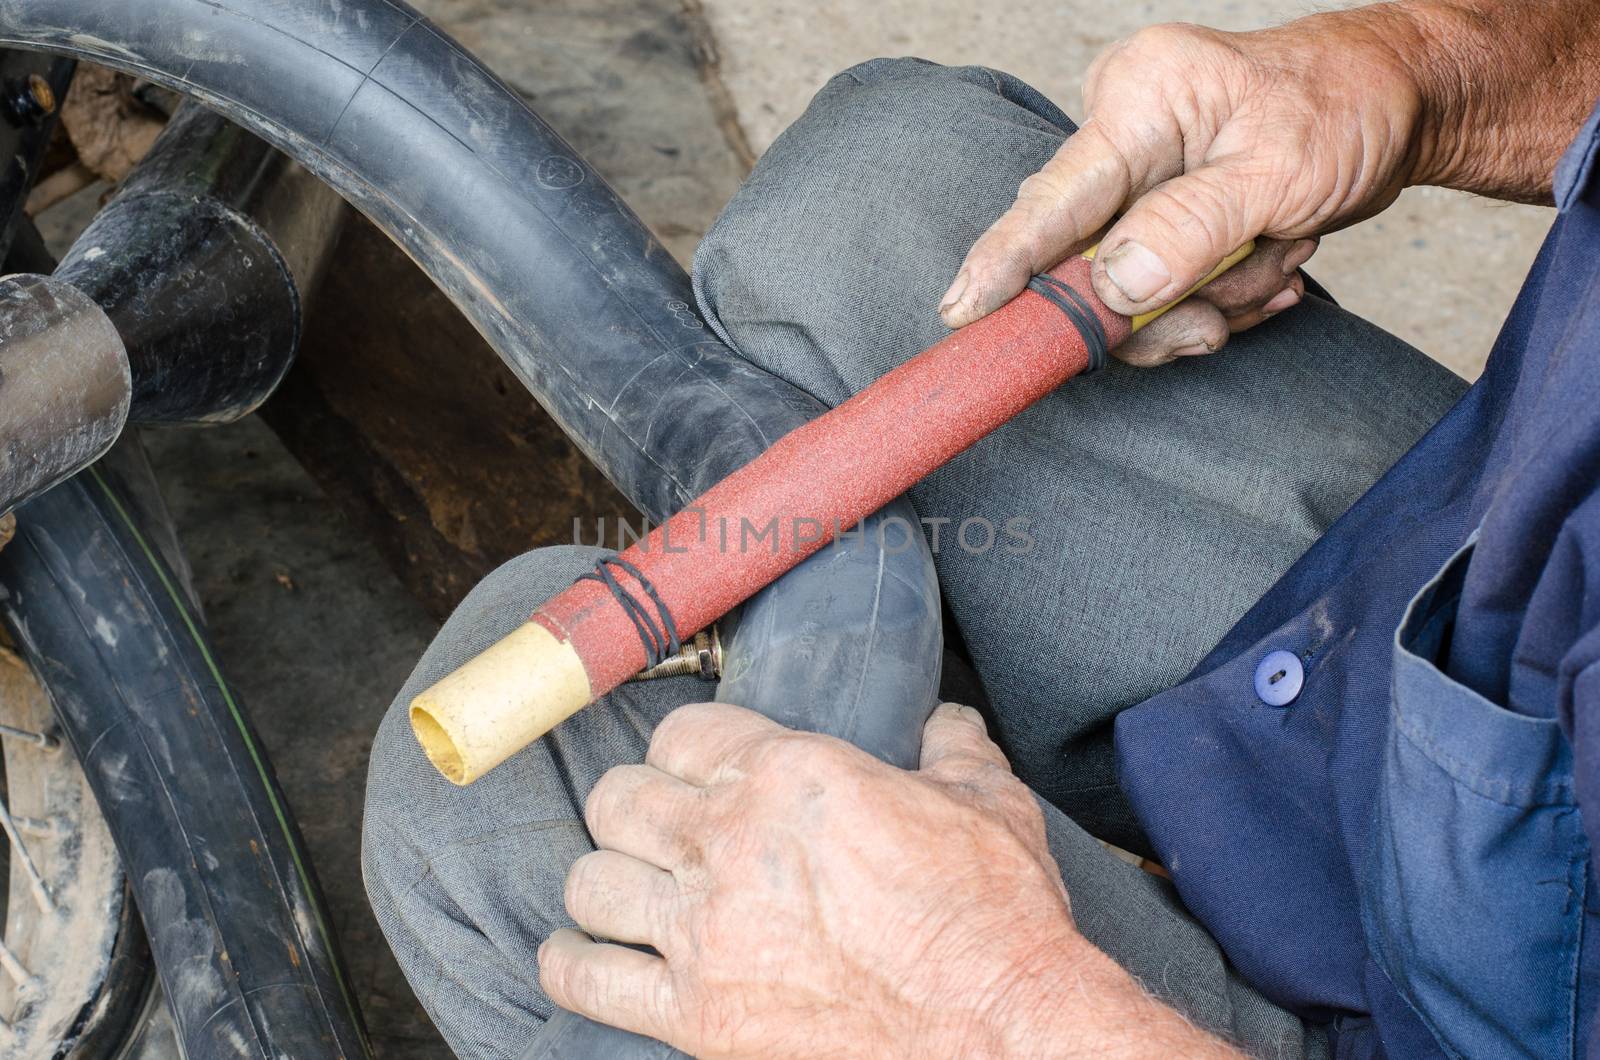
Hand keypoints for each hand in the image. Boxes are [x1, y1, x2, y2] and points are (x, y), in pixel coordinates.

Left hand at [540, 702, 1235, 1057]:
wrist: (1003, 1031)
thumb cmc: (996, 915)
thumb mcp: (988, 801)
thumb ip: (952, 748)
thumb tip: (945, 724)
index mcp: (790, 776)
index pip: (682, 734)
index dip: (687, 749)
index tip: (697, 770)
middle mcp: (730, 843)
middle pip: (618, 799)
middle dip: (631, 806)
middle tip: (656, 825)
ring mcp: (705, 933)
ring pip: (588, 882)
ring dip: (603, 881)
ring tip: (625, 889)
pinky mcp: (696, 1015)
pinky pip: (586, 980)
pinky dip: (572, 964)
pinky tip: (582, 955)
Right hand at [939, 11, 1432, 364]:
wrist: (1400, 103)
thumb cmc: (1349, 109)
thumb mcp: (1282, 171)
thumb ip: (1193, 227)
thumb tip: (1114, 283)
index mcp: (1141, 98)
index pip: (1056, 196)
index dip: (1006, 261)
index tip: (962, 311)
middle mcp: (1127, 134)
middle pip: (1092, 260)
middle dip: (1163, 301)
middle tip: (1218, 318)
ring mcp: (1143, 178)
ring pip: (1134, 286)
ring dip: (1212, 296)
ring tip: (1278, 255)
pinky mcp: (1163, 213)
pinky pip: (1165, 287)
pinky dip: (1221, 294)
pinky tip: (1271, 265)